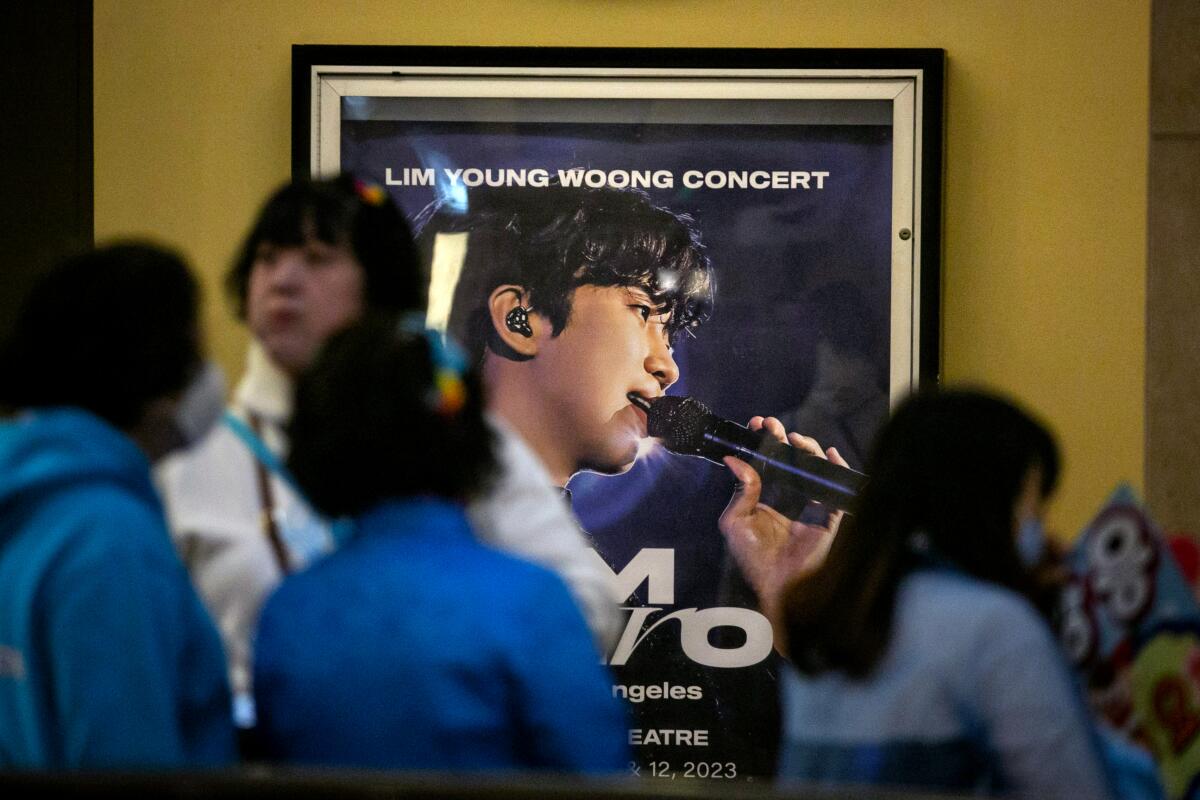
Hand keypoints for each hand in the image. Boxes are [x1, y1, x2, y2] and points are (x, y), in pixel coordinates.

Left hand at [717, 416, 847, 628]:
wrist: (777, 585)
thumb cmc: (753, 557)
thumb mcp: (735, 520)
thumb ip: (740, 489)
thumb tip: (734, 459)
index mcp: (767, 496)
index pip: (766, 461)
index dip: (762, 442)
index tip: (755, 424)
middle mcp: (789, 496)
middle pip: (790, 459)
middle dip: (782, 438)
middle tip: (771, 424)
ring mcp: (810, 504)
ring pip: (813, 467)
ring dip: (807, 448)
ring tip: (794, 438)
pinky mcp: (828, 514)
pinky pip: (836, 488)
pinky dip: (837, 469)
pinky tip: (830, 454)